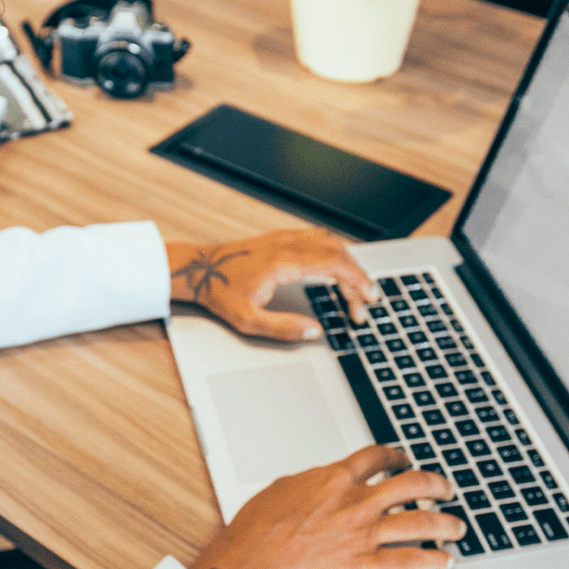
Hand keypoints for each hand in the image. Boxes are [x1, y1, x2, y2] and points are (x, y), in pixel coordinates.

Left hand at [166, 228, 377, 340]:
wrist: (198, 270)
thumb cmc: (219, 292)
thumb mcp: (248, 320)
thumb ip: (283, 328)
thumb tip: (315, 331)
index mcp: (283, 262)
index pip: (335, 263)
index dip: (359, 281)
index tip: (370, 297)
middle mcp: (286, 245)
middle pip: (338, 252)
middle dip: (357, 278)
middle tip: (361, 304)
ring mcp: (282, 238)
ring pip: (329, 241)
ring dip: (346, 263)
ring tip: (352, 289)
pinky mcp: (278, 238)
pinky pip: (316, 237)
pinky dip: (333, 251)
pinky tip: (335, 266)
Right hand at [190, 445, 464, 568]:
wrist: (253, 561)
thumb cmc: (259, 526)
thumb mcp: (283, 487)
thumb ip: (312, 482)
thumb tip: (323, 481)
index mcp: (335, 478)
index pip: (377, 457)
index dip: (396, 455)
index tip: (403, 458)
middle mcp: (356, 501)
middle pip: (412, 484)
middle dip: (436, 485)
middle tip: (444, 489)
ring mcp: (364, 533)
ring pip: (422, 522)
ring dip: (446, 523)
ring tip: (456, 526)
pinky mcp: (365, 564)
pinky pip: (411, 561)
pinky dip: (434, 561)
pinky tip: (445, 561)